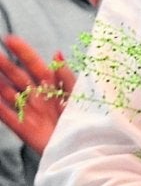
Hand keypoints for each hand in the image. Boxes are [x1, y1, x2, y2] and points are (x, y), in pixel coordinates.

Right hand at [0, 35, 76, 152]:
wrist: (87, 146)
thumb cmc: (86, 119)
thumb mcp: (79, 94)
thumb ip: (67, 76)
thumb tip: (57, 53)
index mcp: (53, 86)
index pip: (35, 65)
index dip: (23, 52)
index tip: (10, 39)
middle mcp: (39, 97)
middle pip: (18, 77)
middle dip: (5, 64)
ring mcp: (31, 112)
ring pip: (9, 94)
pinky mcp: (26, 129)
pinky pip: (8, 116)